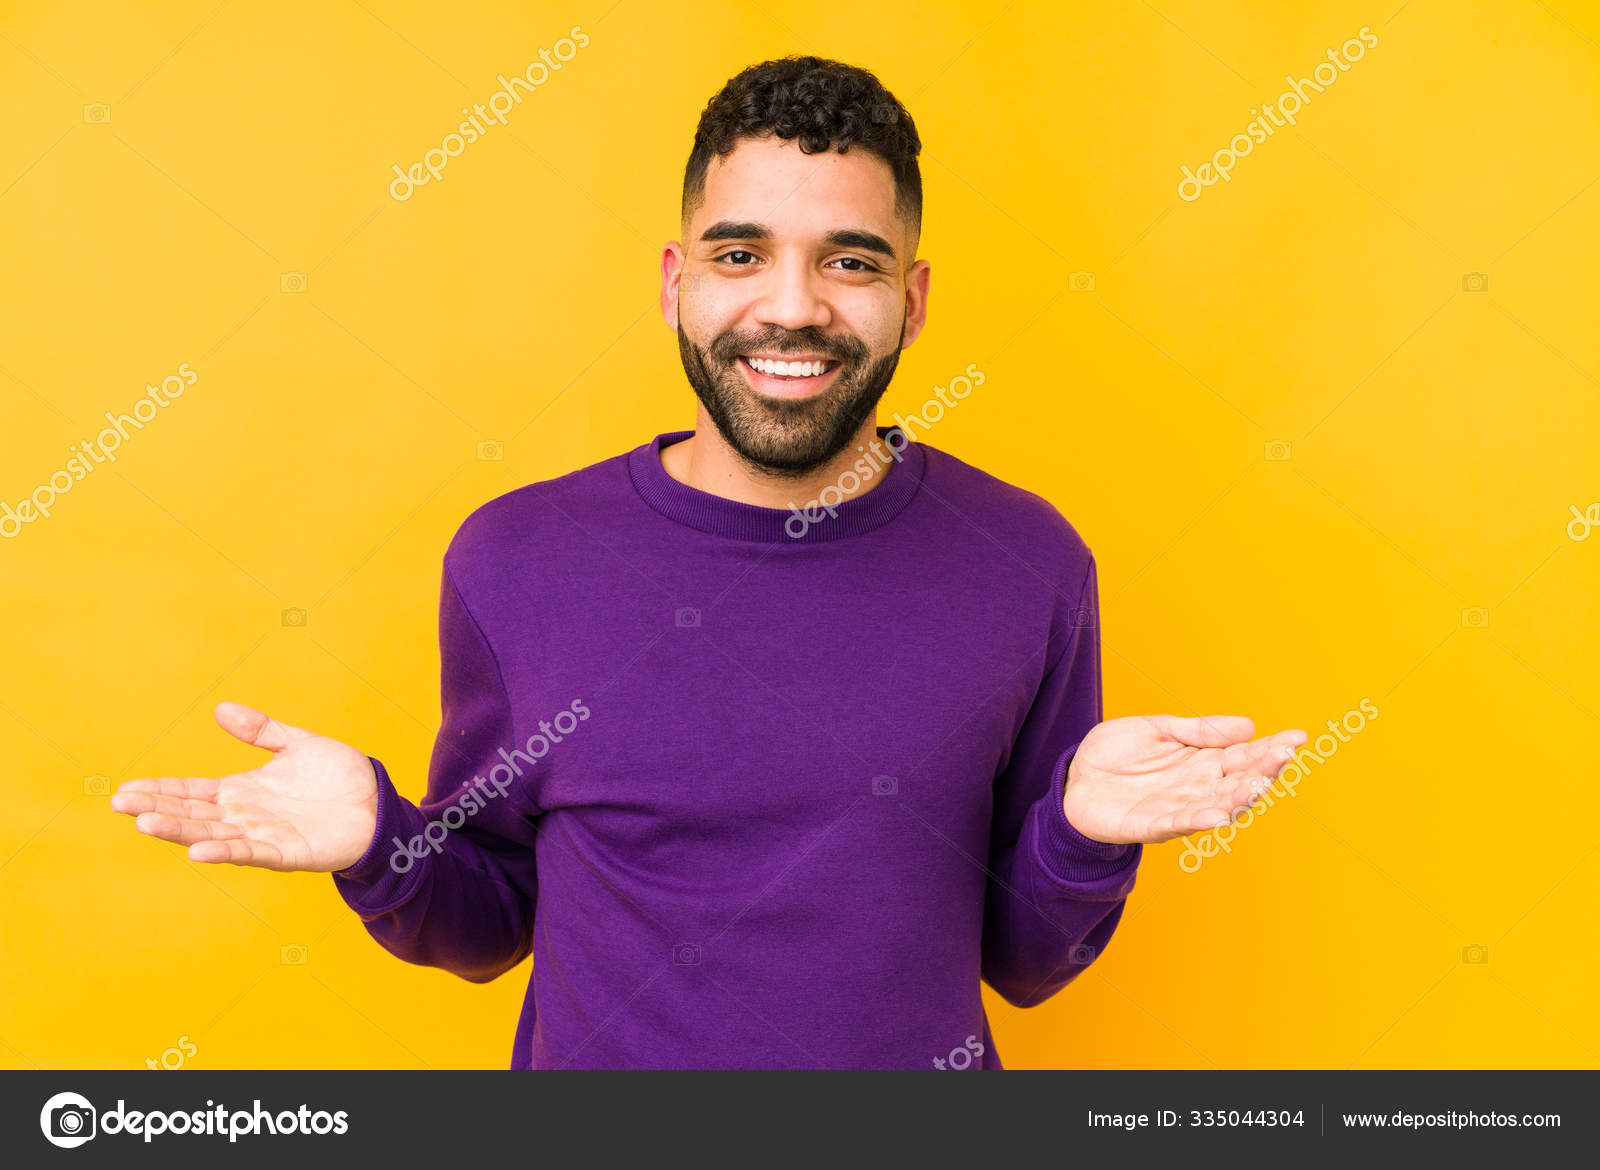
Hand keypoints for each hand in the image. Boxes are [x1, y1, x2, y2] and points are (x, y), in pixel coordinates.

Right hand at [110, 702, 378, 870]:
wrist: (378, 804)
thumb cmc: (339, 778)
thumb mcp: (297, 744)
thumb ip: (261, 730)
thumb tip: (220, 709)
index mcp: (243, 791)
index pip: (192, 791)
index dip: (160, 790)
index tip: (126, 788)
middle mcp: (246, 816)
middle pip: (193, 813)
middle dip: (157, 808)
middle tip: (119, 803)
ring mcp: (264, 836)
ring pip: (213, 835)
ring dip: (180, 831)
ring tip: (146, 823)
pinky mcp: (288, 853)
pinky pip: (251, 853)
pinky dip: (225, 852)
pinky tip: (199, 851)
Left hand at [1062, 714, 1307, 844]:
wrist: (1073, 781)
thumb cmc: (1116, 755)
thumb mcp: (1157, 729)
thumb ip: (1198, 730)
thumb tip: (1249, 726)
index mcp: (1201, 761)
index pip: (1244, 755)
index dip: (1271, 748)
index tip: (1298, 737)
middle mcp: (1196, 787)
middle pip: (1238, 781)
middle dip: (1262, 771)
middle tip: (1283, 757)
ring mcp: (1176, 808)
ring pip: (1215, 805)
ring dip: (1237, 798)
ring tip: (1258, 786)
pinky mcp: (1149, 826)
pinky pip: (1177, 824)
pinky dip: (1197, 821)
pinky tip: (1216, 814)